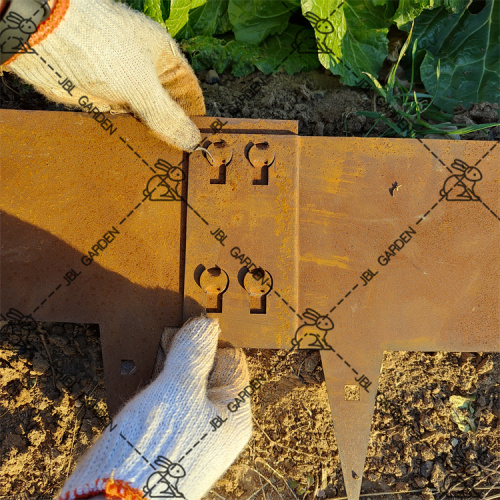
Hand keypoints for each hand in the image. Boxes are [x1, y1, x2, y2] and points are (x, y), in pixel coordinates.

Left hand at [3, 0, 205, 150]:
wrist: (41, 37)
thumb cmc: (100, 49)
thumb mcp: (142, 85)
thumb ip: (167, 116)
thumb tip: (193, 141)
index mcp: (162, 57)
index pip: (189, 91)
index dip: (195, 117)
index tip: (200, 145)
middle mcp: (145, 71)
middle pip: (167, 107)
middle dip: (173, 132)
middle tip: (182, 164)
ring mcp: (123, 86)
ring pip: (145, 117)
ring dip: (151, 138)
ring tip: (163, 166)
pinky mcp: (102, 99)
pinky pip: (122, 122)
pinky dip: (130, 138)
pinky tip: (139, 157)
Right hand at [56, 318, 252, 499]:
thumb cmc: (155, 449)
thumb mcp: (177, 391)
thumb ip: (194, 354)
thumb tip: (207, 324)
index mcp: (236, 413)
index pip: (231, 359)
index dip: (206, 345)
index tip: (179, 340)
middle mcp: (220, 424)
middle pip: (207, 372)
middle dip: (183, 361)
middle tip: (161, 361)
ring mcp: (196, 434)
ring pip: (184, 387)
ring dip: (166, 376)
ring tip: (148, 379)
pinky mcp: (171, 442)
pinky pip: (168, 405)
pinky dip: (155, 394)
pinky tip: (139, 395)